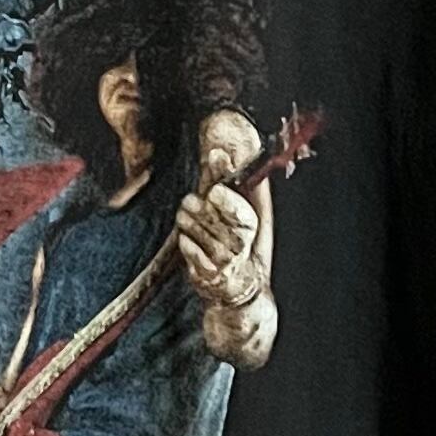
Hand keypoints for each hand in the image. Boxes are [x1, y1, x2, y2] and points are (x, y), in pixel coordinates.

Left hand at [176, 179, 266, 311]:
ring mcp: (225, 262)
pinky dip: (187, 244)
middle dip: (200, 210)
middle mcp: (241, 246)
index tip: (214, 192)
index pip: (242, 215)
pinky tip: (186, 238)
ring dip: (189, 223)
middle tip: (190, 201)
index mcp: (251, 226)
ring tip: (185, 216)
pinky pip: (192, 253)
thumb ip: (222, 179)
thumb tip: (218, 152)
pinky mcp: (209, 275)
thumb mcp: (228, 205)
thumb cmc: (228, 236)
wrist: (234, 283)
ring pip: (202, 236)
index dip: (228, 202)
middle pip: (217, 223)